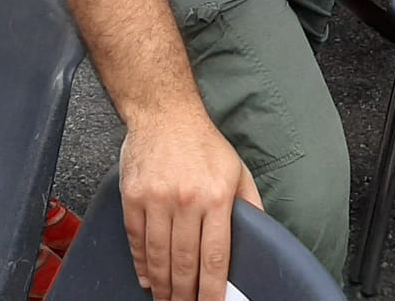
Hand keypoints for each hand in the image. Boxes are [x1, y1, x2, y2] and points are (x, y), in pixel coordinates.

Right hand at [120, 115, 262, 300]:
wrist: (165, 113)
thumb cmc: (203, 142)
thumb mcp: (237, 170)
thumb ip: (249, 205)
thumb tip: (260, 236)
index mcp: (216, 196)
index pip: (215, 257)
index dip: (212, 290)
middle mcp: (187, 200)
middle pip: (185, 263)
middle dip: (185, 295)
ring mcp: (157, 199)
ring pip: (159, 257)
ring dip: (162, 286)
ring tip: (167, 300)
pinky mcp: (133, 197)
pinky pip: (137, 240)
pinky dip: (141, 264)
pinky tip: (147, 277)